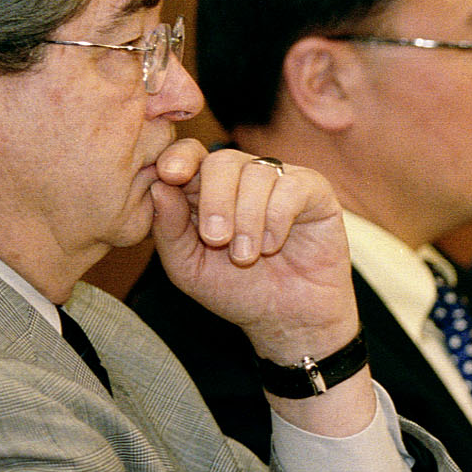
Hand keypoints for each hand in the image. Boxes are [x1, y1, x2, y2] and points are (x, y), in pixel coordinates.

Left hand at [149, 142, 359, 365]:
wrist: (288, 319)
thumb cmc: (237, 291)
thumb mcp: (189, 268)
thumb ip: (169, 230)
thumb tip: (158, 188)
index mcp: (207, 189)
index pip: (189, 153)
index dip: (178, 158)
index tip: (170, 176)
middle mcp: (243, 178)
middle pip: (222, 160)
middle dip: (214, 200)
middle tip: (215, 239)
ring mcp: (280, 181)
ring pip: (256, 173)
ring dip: (246, 219)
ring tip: (245, 257)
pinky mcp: (313, 190)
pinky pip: (291, 187)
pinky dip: (276, 219)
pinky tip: (272, 246)